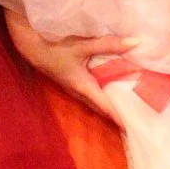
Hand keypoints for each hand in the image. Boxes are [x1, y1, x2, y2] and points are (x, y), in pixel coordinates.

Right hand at [4, 10, 136, 123]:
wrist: (31, 46)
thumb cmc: (56, 48)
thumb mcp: (83, 46)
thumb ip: (108, 44)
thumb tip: (135, 42)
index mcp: (83, 87)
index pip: (106, 107)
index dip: (120, 117)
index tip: (135, 126)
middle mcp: (80, 92)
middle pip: (102, 108)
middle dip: (118, 114)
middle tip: (138, 117)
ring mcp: (75, 88)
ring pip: (97, 101)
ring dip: (111, 104)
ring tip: (130, 105)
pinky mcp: (73, 81)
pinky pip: (93, 92)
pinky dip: (105, 93)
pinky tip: (114, 87)